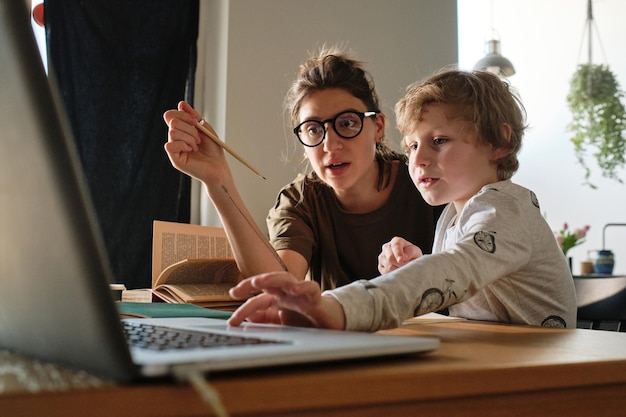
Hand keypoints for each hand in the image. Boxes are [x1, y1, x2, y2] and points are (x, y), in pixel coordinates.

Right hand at [162, 101, 228, 182]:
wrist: (219, 167)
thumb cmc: (214, 151)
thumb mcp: (205, 129)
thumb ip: (193, 116)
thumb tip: (181, 104)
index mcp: (181, 131)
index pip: (171, 115)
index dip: (183, 114)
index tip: (195, 120)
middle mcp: (176, 139)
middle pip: (172, 122)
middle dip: (189, 127)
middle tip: (199, 138)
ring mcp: (174, 149)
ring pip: (173, 132)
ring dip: (190, 137)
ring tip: (197, 146)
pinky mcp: (175, 159)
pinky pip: (170, 145)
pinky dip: (184, 145)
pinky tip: (192, 151)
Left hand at [227, 271, 345, 329]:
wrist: (330, 323)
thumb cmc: (305, 319)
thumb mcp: (281, 321)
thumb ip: (266, 318)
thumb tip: (249, 317)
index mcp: (278, 298)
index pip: (258, 298)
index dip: (244, 305)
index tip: (232, 313)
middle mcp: (287, 292)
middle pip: (269, 281)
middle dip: (252, 283)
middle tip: (238, 290)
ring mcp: (301, 293)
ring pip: (286, 279)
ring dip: (272, 278)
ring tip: (259, 282)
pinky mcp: (315, 297)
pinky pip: (311, 288)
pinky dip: (304, 286)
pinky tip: (295, 289)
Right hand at [378, 236, 422, 273]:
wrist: (410, 264)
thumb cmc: (413, 256)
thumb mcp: (416, 252)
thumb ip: (410, 252)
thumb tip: (401, 258)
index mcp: (396, 241)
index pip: (395, 246)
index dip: (398, 253)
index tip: (401, 260)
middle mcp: (387, 247)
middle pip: (390, 257)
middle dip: (400, 264)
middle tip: (408, 267)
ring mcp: (382, 257)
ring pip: (388, 266)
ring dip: (398, 269)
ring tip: (404, 268)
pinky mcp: (380, 266)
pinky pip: (386, 273)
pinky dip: (394, 274)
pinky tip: (399, 271)